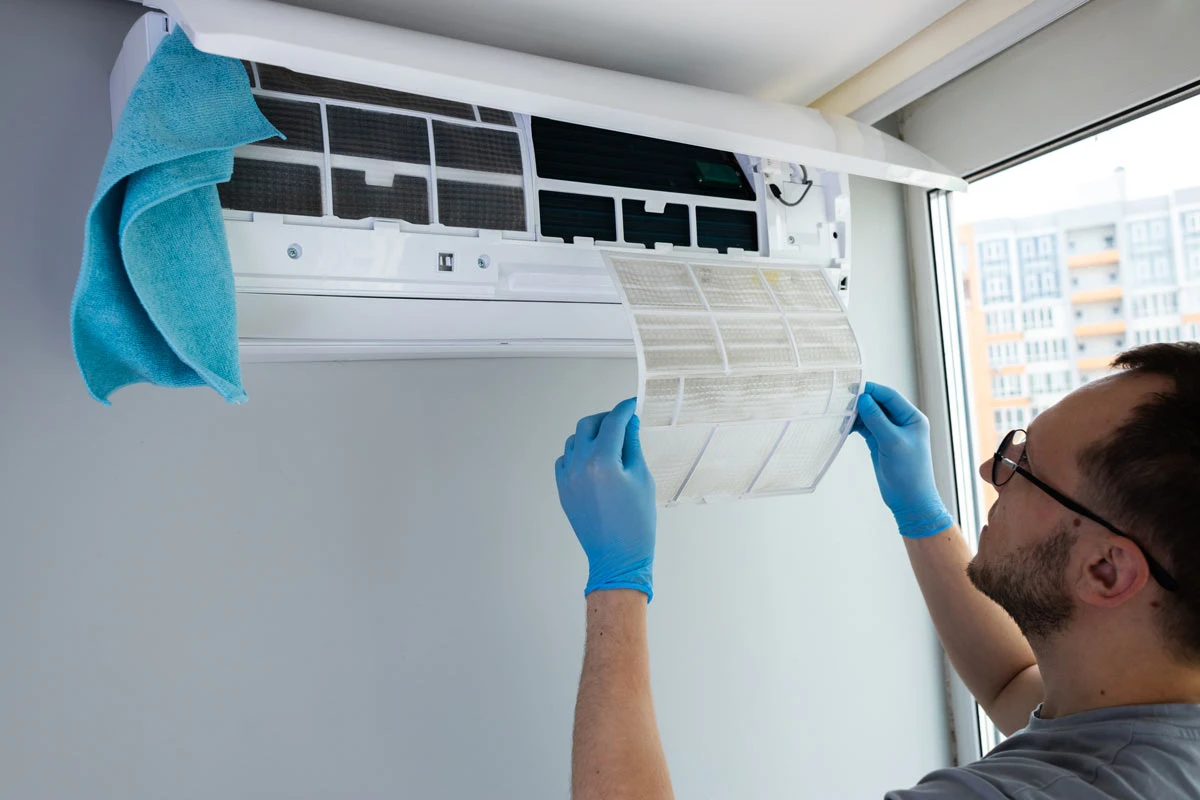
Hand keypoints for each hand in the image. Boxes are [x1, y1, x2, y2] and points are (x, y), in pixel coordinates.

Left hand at [555, 398, 656, 599]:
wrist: (617, 556)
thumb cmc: (636, 521)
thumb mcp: (642, 478)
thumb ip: (632, 446)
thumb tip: (629, 423)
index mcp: (603, 461)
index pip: (613, 422)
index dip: (625, 409)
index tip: (632, 404)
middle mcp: (580, 465)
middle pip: (588, 425)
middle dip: (606, 418)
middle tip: (623, 421)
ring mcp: (567, 477)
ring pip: (574, 440)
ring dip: (591, 434)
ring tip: (610, 441)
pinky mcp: (562, 489)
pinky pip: (565, 459)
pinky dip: (578, 452)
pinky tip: (594, 460)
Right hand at [852, 382, 952, 538]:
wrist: (909, 500)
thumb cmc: (908, 472)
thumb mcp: (892, 442)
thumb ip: (877, 419)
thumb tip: (862, 399)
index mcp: (912, 418)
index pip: (890, 396)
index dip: (872, 390)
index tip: (852, 387)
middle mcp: (902, 422)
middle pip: (878, 404)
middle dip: (861, 402)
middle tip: (842, 402)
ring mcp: (890, 432)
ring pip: (870, 416)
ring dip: (856, 415)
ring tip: (840, 416)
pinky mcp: (880, 443)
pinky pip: (865, 428)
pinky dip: (855, 427)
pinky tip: (844, 429)